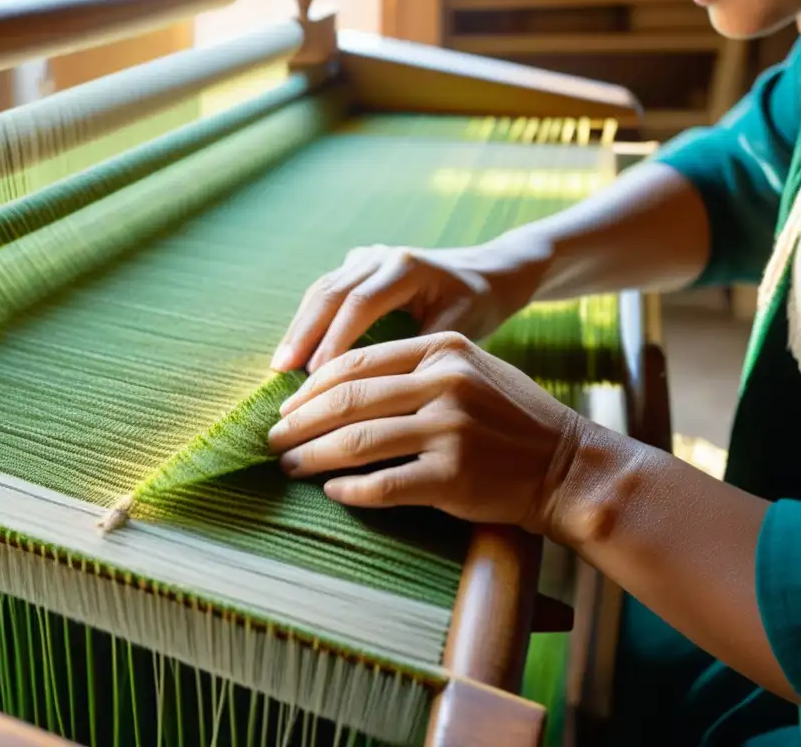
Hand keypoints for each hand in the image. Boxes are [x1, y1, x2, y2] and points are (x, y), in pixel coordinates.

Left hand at [267, 331, 583, 531]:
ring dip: (312, 457)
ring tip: (290, 466)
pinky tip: (331, 492)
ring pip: (356, 442)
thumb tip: (336, 388)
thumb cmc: (511, 419)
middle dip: (299, 422)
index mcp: (442, 349)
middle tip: (273, 439)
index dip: (311, 388)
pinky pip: (382, 484)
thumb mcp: (470, 371)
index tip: (287, 407)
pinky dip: (349, 491)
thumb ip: (412, 369)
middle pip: (347, 400)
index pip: (355, 362)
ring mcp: (450, 429)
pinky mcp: (454, 475)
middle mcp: (444, 382)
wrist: (569, 466)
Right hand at [270, 241, 548, 373]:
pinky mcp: (357, 265)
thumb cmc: (479, 305)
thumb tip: (377, 388)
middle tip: (281, 372)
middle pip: (330, 292)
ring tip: (279, 366)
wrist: (488, 272)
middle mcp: (381, 256)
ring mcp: (366, 257)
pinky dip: (306, 321)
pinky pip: (323, 292)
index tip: (316, 378)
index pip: (360, 304)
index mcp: (408, 267)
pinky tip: (293, 352)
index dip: (334, 341)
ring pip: (320, 290)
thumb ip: (419, 349)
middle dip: (303, 334)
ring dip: (298, 328)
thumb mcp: (460, 328)